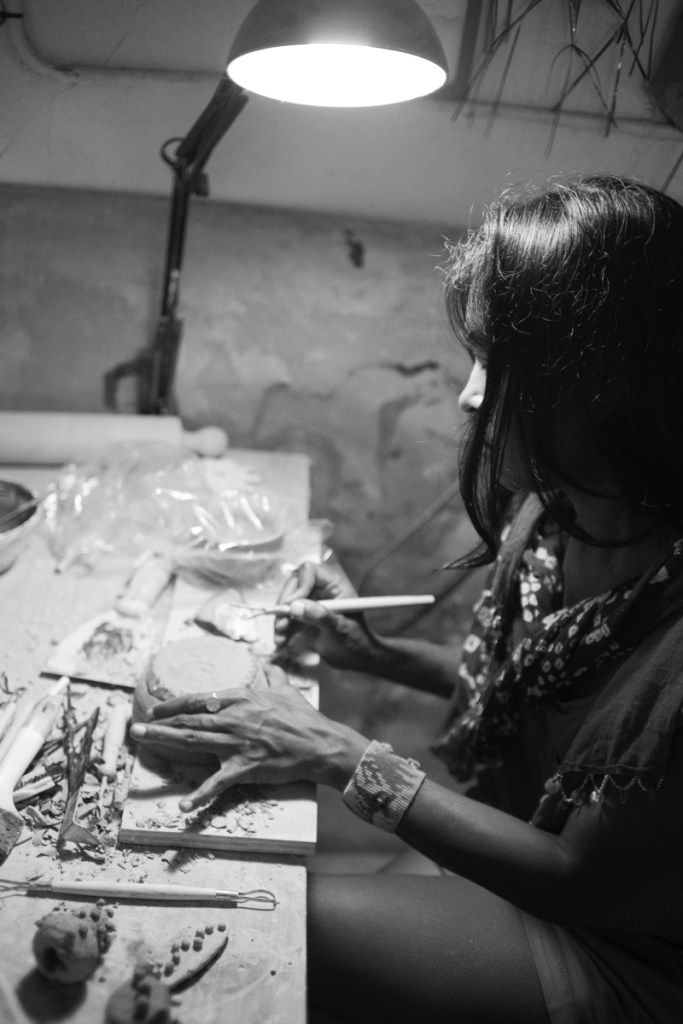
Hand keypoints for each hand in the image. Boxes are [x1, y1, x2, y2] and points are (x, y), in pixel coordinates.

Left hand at [129, 664, 367, 811]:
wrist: (320, 744)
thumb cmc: (303, 717)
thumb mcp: (285, 688)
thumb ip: (272, 674)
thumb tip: (265, 662)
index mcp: (241, 699)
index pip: (199, 699)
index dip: (174, 704)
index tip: (157, 707)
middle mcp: (233, 719)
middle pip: (188, 720)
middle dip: (158, 722)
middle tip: (135, 725)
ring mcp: (237, 743)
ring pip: (193, 742)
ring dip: (163, 741)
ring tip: (141, 740)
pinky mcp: (244, 768)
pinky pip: (218, 783)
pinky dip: (200, 795)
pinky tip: (182, 806)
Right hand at [273, 561, 390, 672]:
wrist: (357, 659)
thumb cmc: (357, 641)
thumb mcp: (341, 629)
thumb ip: (320, 616)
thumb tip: (296, 606)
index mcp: (334, 585)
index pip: (310, 571)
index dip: (299, 585)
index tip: (292, 605)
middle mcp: (320, 590)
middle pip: (293, 585)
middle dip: (284, 603)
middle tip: (281, 624)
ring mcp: (309, 603)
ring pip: (286, 602)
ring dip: (280, 618)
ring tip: (279, 638)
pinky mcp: (302, 617)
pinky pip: (286, 617)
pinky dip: (281, 628)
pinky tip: (281, 641)